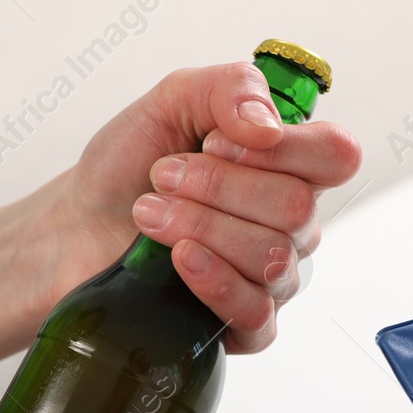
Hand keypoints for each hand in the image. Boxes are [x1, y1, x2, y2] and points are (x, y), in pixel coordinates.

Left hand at [42, 62, 360, 352]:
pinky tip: (178, 260)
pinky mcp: (241, 324)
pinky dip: (215, 282)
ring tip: (149, 214)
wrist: (74, 226)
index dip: (285, 147)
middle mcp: (289, 223)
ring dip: (201, 227)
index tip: (216, 141)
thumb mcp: (172, 100)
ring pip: (273, 257)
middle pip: (296, 207)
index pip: (337, 155)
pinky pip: (257, 313)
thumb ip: (229, 88)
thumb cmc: (127, 167)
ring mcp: (271, 277)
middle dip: (217, 186)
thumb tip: (268, 126)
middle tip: (162, 177)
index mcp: (287, 166)